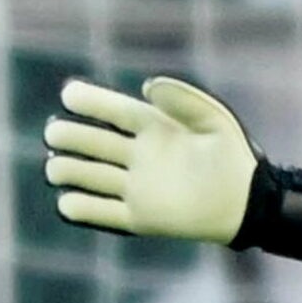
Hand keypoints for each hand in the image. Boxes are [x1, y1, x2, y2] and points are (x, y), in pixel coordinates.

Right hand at [44, 77, 258, 243]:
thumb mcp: (213, 118)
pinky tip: (65, 203)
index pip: (113, 110)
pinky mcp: (141, 217)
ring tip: (53, 168)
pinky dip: (85, 209)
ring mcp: (138, 187)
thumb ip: (183, 98)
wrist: (248, 204)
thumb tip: (147, 84)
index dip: (90, 101)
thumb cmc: (234, 156)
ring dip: (70, 171)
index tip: (69, 95)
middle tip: (54, 134)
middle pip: (95, 143)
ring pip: (93, 176)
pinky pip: (106, 213)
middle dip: (72, 138)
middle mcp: (140, 156)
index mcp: (153, 127)